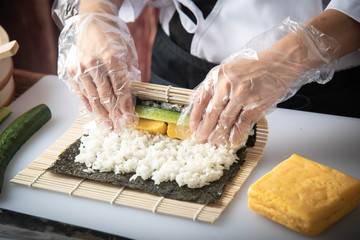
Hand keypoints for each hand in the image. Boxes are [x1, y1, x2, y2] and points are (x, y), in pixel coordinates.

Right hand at [59, 13, 139, 129]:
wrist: (92, 22)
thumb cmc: (113, 38)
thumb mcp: (127, 53)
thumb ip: (129, 74)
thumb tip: (132, 96)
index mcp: (111, 58)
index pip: (120, 88)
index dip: (125, 106)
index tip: (129, 118)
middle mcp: (94, 64)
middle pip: (106, 95)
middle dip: (114, 113)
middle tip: (119, 127)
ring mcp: (80, 68)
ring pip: (92, 97)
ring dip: (100, 114)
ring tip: (107, 126)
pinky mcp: (71, 70)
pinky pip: (80, 92)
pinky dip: (87, 105)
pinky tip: (94, 115)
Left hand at [188, 17, 339, 147]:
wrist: (278, 63)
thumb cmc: (253, 68)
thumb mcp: (228, 71)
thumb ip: (216, 87)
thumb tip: (204, 110)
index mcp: (217, 76)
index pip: (200, 100)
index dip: (195, 116)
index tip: (193, 127)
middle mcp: (227, 85)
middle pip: (212, 113)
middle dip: (205, 130)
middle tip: (201, 140)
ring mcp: (242, 95)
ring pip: (226, 120)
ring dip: (219, 135)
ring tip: (214, 143)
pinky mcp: (255, 104)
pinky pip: (242, 122)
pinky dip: (236, 132)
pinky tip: (231, 139)